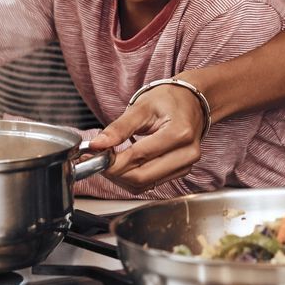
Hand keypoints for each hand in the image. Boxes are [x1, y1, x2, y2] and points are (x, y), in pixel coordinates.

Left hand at [89, 81, 205, 188]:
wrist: (190, 101)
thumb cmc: (168, 100)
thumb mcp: (141, 107)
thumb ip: (118, 128)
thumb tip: (97, 145)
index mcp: (179, 133)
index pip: (139, 156)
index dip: (112, 160)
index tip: (94, 155)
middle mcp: (187, 153)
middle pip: (142, 176)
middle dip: (115, 171)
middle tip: (98, 159)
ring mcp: (186, 165)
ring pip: (145, 184)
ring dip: (122, 177)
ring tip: (110, 160)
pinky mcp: (181, 172)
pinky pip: (151, 183)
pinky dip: (132, 178)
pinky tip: (124, 165)